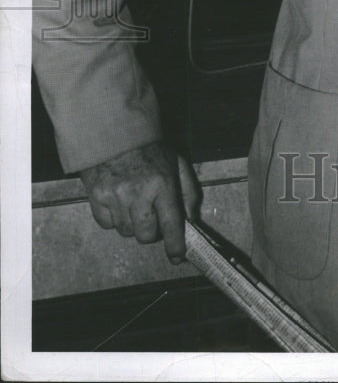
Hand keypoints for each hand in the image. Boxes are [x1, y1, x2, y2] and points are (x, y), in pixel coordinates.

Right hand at [79, 141, 200, 263]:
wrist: (115, 131)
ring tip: (134, 202)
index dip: (175, 245)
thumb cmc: (150, 148)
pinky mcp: (97, 197)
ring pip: (126, 232)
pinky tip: (119, 201)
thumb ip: (187, 192)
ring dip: (133, 224)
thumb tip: (191, 220)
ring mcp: (116, 196)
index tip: (177, 256)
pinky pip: (107, 224)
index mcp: (163, 184)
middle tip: (153, 216)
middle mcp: (139, 193)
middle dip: (152, 231)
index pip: (171, 224)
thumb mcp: (177, 163)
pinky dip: (114, 219)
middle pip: (146, 235)